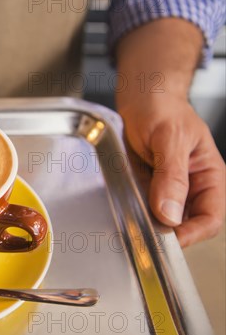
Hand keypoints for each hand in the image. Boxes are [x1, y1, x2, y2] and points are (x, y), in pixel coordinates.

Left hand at [119, 93, 224, 246]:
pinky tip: (124, 203)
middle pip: (185, 224)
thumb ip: (171, 175)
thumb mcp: (169, 138)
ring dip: (147, 220)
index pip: (210, 218)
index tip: (168, 238)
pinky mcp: (146, 186)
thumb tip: (170, 213)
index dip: (192, 233)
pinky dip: (133, 209)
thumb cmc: (161, 108)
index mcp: (208, 176)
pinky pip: (141, 206)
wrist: (139, 96)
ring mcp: (167, 188)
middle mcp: (190, 186)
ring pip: (161, 218)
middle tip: (144, 230)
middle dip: (166, 230)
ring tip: (132, 215)